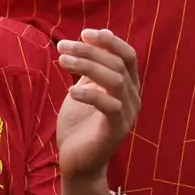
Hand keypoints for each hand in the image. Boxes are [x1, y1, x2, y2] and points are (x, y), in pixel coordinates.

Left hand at [56, 29, 140, 181]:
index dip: (109, 41)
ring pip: (114, 80)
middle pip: (117, 64)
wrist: (77, 162)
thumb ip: (91, 68)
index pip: (128, 55)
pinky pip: (109, 106)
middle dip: (89, 51)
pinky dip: (90, 94)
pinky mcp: (116, 131)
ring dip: (87, 66)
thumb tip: (94, 36)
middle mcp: (132, 98)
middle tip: (62, 46)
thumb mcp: (85, 89)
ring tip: (62, 61)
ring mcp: (127, 115)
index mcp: (128, 86)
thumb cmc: (80, 125)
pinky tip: (71, 91)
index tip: (84, 33)